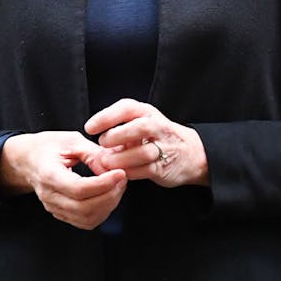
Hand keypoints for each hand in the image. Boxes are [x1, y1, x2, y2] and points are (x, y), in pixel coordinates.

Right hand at [0, 131, 126, 229]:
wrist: (28, 160)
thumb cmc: (48, 147)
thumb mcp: (71, 141)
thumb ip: (93, 154)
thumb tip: (113, 167)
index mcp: (48, 175)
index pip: (78, 188)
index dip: (103, 184)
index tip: (120, 173)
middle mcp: (49, 196)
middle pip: (84, 208)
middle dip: (110, 195)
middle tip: (122, 178)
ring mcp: (54, 208)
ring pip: (87, 218)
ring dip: (109, 204)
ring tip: (118, 185)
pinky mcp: (62, 214)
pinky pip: (86, 221)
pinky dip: (103, 211)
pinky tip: (109, 195)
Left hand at [85, 99, 209, 188]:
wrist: (190, 153)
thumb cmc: (157, 137)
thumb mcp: (141, 123)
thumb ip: (120, 127)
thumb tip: (93, 138)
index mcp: (148, 113)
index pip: (127, 108)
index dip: (107, 117)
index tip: (90, 128)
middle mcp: (158, 128)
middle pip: (140, 127)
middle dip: (117, 136)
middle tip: (102, 144)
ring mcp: (163, 147)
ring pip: (142, 152)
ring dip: (120, 159)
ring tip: (107, 162)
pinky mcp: (164, 167)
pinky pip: (145, 170)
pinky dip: (129, 172)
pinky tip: (119, 172)